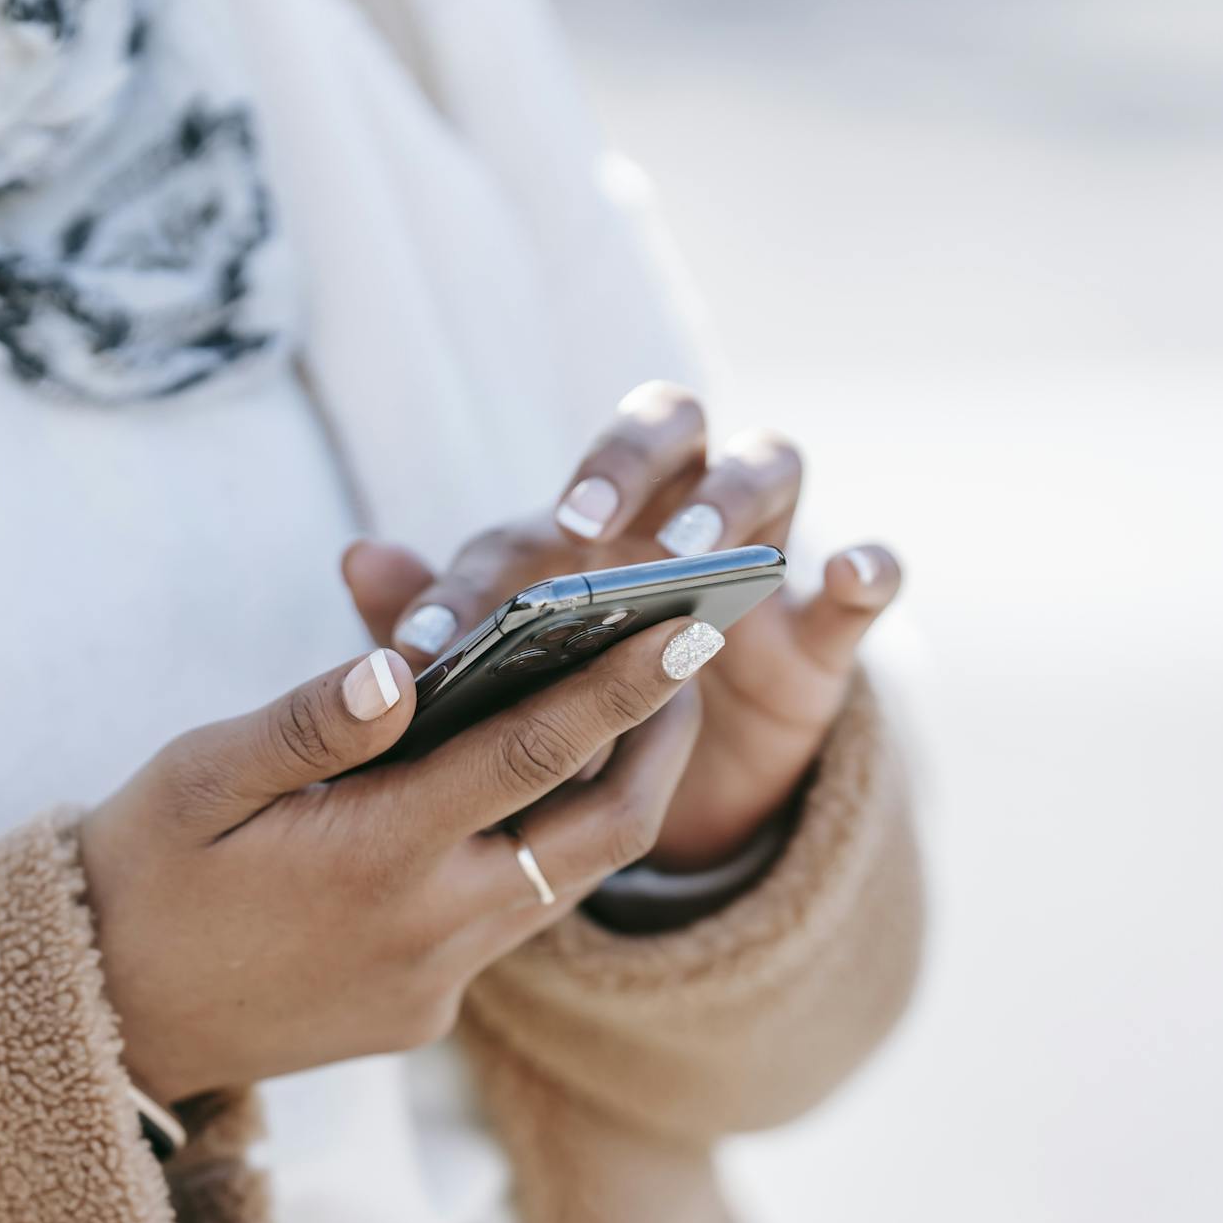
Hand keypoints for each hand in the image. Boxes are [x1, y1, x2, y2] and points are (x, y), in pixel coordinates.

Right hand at [80, 618, 713, 1103]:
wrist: (100, 1023)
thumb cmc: (138, 873)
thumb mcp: (196, 778)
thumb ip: (308, 723)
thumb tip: (403, 666)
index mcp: (377, 855)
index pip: (538, 751)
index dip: (625, 683)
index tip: (691, 624)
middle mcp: (430, 929)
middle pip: (605, 832)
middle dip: (661, 743)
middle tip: (685, 661)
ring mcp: (434, 984)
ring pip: (566, 882)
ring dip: (609, 800)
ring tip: (624, 717)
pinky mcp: (423, 1019)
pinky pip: (508, 925)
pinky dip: (535, 854)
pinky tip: (516, 800)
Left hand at [343, 382, 900, 870]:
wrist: (672, 794)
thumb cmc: (571, 706)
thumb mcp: (503, 678)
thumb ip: (439, 616)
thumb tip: (356, 558)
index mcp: (590, 517)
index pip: (541, 502)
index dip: (493, 558)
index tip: (440, 634)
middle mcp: (677, 507)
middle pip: (668, 428)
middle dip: (623, 463)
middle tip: (576, 526)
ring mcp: (763, 554)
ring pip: (769, 466)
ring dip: (728, 503)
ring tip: (688, 562)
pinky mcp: (825, 629)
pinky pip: (865, 578)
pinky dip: (866, 568)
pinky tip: (849, 577)